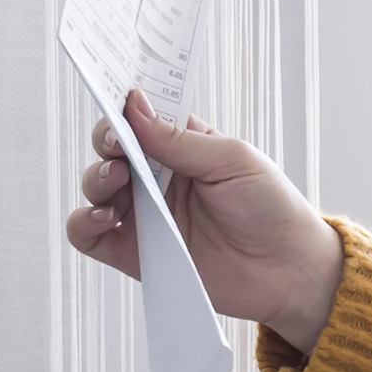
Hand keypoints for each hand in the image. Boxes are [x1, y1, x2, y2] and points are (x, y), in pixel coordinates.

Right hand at [65, 90, 345, 353]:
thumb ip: (180, 139)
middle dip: (107, 142)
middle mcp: (159, 178)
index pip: (140, 119)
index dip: (123, 108)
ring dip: (95, 179)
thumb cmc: (271, 209)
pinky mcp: (135, 252)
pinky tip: (104, 216)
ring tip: (117, 181)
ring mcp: (145, 214)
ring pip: (96, 187)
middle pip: (111, 150)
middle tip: (117, 148)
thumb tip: (132, 106)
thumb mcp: (233, 161)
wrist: (287, 270)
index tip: (115, 101)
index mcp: (184, 147)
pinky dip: (84, 222)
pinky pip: (89, 235)